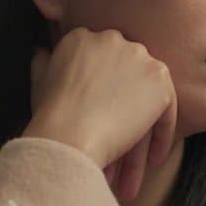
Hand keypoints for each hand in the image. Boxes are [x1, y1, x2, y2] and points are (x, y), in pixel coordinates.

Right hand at [24, 28, 177, 202]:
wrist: (68, 135)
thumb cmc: (50, 117)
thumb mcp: (39, 81)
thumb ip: (44, 63)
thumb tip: (41, 54)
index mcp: (82, 37)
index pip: (102, 63)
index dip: (103, 91)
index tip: (101, 113)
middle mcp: (113, 39)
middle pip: (126, 79)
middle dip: (124, 111)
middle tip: (119, 141)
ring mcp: (139, 57)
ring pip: (145, 99)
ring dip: (141, 133)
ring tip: (136, 169)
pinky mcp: (159, 80)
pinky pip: (166, 110)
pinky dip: (162, 136)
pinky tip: (154, 159)